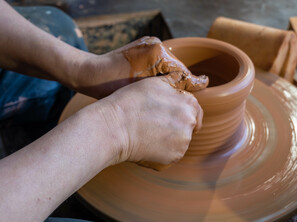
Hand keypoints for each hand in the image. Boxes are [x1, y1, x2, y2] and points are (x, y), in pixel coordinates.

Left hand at [74, 37, 207, 98]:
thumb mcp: (143, 89)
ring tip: (173, 97)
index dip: (192, 83)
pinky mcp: (142, 49)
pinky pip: (159, 64)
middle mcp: (155, 44)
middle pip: (177, 68)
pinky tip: (160, 88)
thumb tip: (199, 83)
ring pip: (168, 66)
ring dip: (171, 80)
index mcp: (157, 52)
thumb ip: (171, 85)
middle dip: (180, 83)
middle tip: (186, 100)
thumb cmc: (112, 85)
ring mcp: (148, 45)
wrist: (90, 74)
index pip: (182, 71)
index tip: (204, 85)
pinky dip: (161, 76)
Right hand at [99, 73, 202, 168]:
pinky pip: (172, 153)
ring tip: (149, 133)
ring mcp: (183, 142)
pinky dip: (163, 150)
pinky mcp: (174, 157)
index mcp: (189, 103)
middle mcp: (190, 123)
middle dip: (177, 124)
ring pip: (181, 140)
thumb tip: (194, 79)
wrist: (114, 127)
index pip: (195, 109)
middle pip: (189, 125)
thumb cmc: (131, 101)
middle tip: (155, 123)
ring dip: (171, 138)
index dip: (181, 110)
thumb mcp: (156, 82)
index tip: (168, 113)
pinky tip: (148, 143)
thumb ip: (176, 82)